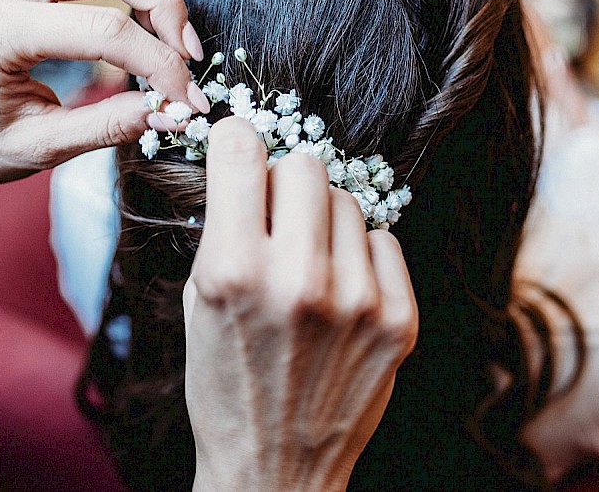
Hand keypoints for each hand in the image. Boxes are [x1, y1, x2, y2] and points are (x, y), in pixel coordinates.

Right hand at [183, 117, 418, 491]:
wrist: (277, 471)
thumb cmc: (227, 386)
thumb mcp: (200, 305)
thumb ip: (225, 230)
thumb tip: (250, 165)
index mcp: (233, 271)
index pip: (242, 150)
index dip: (237, 141)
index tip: (241, 147)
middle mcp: (298, 279)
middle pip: (306, 164)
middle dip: (285, 182)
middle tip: (278, 216)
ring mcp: (356, 300)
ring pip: (348, 199)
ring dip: (324, 220)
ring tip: (310, 265)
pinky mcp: (398, 320)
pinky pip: (383, 240)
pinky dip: (361, 255)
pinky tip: (342, 291)